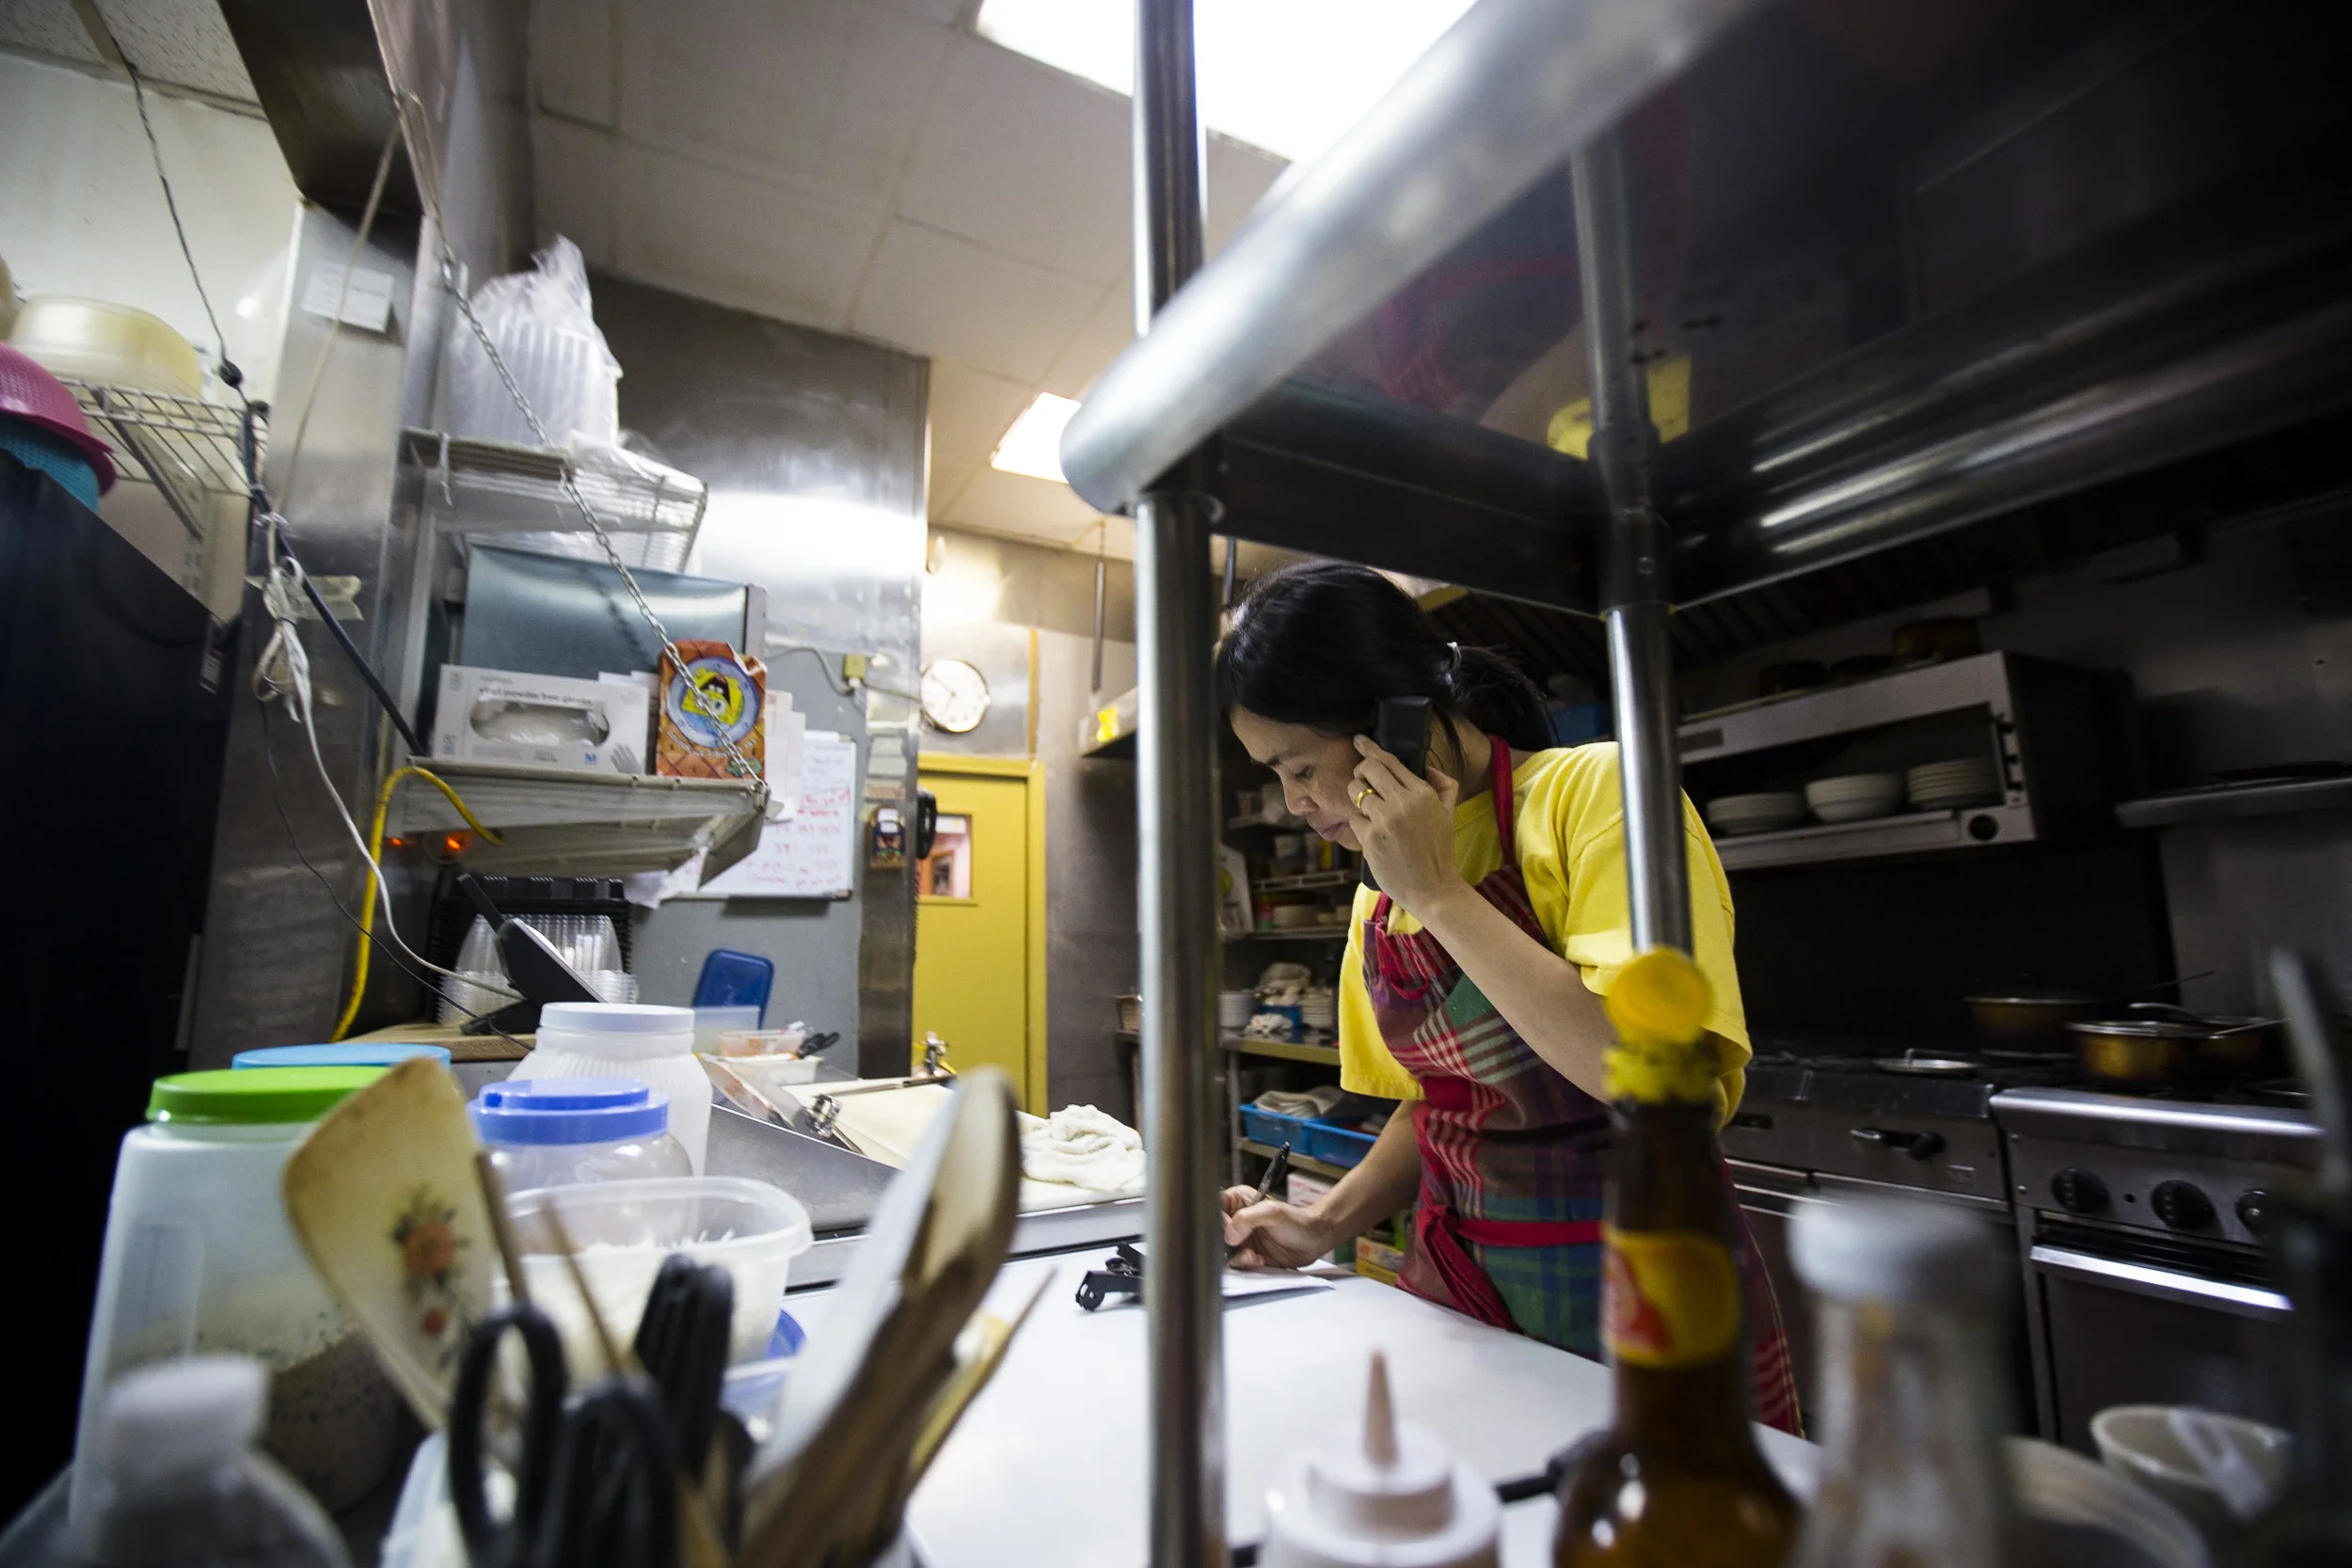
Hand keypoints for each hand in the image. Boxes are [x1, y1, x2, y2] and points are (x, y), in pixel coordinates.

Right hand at [1221, 1186, 1334, 1269]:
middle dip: (1226, 1244)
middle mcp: (1236, 1220)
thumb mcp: (1271, 1213)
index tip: (1228, 1231)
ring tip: (1254, 1256)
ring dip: (1238, 1257)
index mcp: (1237, 1201)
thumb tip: (1228, 1235)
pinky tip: (1259, 1260)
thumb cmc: (1297, 1220)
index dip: (1217, 1222)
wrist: (1313, 1240)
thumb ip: (1247, 1219)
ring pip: (1224, 1251)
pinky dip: (1245, 1265)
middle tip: (1241, 1247)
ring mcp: (1241, 1239)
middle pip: (1215, 1234)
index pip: (1213, 1209)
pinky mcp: (1247, 1255)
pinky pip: (1236, 1264)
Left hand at [1341, 735, 1462, 914]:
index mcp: (1423, 793)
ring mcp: (1384, 820)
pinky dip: (1360, 824)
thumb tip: (1427, 767)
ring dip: (1358, 799)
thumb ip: (1443, 785)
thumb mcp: (1449, 813)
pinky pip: (1354, 818)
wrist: (1433, 888)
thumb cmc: (1439, 851)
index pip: (1389, 761)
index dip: (1370, 748)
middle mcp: (1403, 802)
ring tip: (1371, 812)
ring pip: (1356, 792)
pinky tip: (1373, 835)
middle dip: (1361, 771)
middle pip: (1368, 769)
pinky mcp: (1369, 838)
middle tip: (1363, 779)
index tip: (1359, 741)